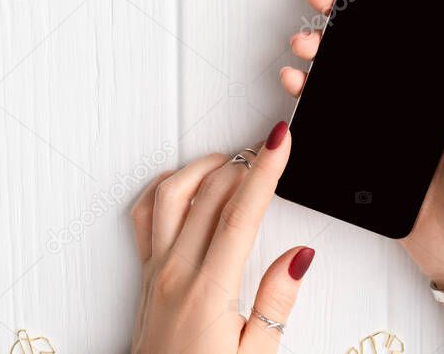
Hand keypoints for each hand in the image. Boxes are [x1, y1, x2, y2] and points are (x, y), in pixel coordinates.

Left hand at [129, 122, 314, 353]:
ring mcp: (155, 271)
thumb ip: (276, 302)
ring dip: (205, 167)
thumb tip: (298, 256)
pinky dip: (166, 189)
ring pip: (172, 194)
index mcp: (208, 292)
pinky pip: (146, 216)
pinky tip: (187, 185)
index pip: (241, 214)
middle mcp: (176, 274)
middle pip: (210, 194)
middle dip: (245, 161)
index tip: (281, 140)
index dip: (265, 171)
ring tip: (236, 161)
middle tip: (273, 146)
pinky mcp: (144, 275)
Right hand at [282, 0, 443, 340]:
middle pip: (371, 40)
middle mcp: (412, 91)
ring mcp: (384, 117)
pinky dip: (309, 94)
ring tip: (305, 43)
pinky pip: (331, 112)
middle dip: (341, 11)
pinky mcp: (362, 144)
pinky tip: (297, 84)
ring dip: (320, 49)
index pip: (416, 25)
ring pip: (345, 70)